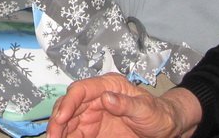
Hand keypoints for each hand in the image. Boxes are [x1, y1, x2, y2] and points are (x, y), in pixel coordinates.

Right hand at [47, 74, 199, 137]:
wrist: (165, 129)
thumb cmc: (158, 114)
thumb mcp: (146, 109)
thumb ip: (126, 103)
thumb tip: (106, 98)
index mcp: (106, 86)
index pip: (81, 89)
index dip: (69, 102)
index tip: (61, 118)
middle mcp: (94, 98)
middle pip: (68, 105)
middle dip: (57, 119)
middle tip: (53, 136)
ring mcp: (91, 114)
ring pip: (67, 120)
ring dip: (58, 130)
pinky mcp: (92, 130)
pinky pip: (74, 133)